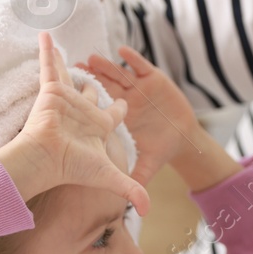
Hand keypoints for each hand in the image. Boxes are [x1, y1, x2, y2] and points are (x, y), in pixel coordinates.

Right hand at [0, 32, 149, 214]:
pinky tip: (46, 33)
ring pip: (71, 77)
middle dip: (94, 84)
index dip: (119, 108)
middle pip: (91, 94)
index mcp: (98, 127)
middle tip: (95, 75)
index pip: (113, 114)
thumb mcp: (111, 175)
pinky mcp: (52, 90)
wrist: (46, 160)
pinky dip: (47, 50)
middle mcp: (82, 112)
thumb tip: (149, 213)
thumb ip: (132, 189)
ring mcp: (66, 100)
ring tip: (76, 51)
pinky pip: (50, 65)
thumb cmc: (74, 166)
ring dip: (74, 63)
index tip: (123, 103)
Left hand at [79, 45, 202, 185]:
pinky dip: (132, 58)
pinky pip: (140, 66)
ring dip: (106, 66)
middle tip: (72, 68)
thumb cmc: (161, 148)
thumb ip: (135, 179)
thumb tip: (124, 202)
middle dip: (90, 77)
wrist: (184, 137)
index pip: (97, 106)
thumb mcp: (147, 164)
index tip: (68, 94)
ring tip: (92, 58)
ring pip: (118, 74)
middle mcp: (125, 99)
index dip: (84, 100)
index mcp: (117, 117)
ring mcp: (138, 88)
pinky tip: (122, 51)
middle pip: (103, 86)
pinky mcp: (153, 79)